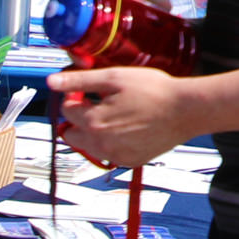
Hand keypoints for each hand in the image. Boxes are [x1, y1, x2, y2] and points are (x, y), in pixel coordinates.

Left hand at [48, 64, 199, 168]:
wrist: (186, 110)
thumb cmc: (155, 91)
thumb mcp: (115, 78)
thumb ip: (80, 81)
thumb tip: (52, 81)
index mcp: (93, 122)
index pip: (67, 109)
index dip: (76, 96)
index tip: (90, 91)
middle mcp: (100, 143)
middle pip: (71, 133)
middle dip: (80, 119)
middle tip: (100, 105)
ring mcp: (115, 155)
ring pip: (88, 146)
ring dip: (94, 132)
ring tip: (117, 116)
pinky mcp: (130, 161)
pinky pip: (109, 154)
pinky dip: (112, 143)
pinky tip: (129, 128)